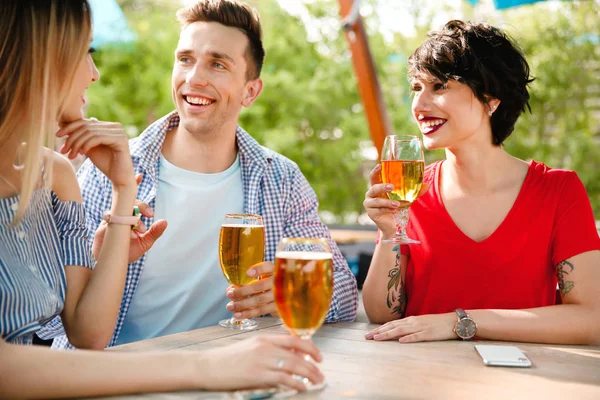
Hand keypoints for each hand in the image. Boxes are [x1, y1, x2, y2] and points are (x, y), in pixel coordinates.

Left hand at [57, 118, 133, 187]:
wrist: (119, 178)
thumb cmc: (105, 163)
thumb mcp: (88, 148)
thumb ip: (80, 136)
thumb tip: (62, 123)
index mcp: (108, 126)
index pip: (85, 121)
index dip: (69, 127)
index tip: (57, 135)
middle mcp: (115, 126)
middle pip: (86, 126)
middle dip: (72, 138)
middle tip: (63, 150)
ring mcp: (119, 132)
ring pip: (90, 132)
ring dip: (77, 144)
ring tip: (72, 155)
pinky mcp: (121, 140)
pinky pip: (98, 138)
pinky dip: (87, 145)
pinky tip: (82, 154)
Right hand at [92, 196, 167, 263]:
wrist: (113, 262)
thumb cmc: (129, 250)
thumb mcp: (145, 242)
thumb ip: (154, 232)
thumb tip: (165, 222)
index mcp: (130, 217)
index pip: (137, 206)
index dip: (144, 207)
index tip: (151, 215)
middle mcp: (120, 217)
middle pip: (127, 203)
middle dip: (138, 208)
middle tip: (147, 218)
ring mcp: (110, 222)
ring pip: (118, 212)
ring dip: (128, 220)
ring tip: (136, 234)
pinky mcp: (101, 229)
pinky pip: (108, 223)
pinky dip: (117, 228)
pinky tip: (125, 237)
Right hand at [198, 335, 323, 391]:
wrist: (207, 366)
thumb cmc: (227, 359)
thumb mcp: (249, 347)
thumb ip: (268, 349)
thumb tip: (289, 357)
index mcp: (263, 338)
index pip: (293, 340)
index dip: (310, 348)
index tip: (318, 357)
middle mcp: (264, 347)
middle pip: (297, 354)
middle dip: (313, 365)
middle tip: (320, 374)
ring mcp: (261, 360)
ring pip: (293, 366)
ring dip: (308, 374)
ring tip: (316, 381)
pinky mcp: (257, 375)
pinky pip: (283, 378)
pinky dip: (296, 383)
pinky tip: (302, 387)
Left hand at [226, 262, 277, 318]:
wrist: (289, 294)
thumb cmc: (271, 282)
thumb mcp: (265, 275)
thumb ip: (250, 280)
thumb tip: (231, 289)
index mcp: (274, 270)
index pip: (268, 267)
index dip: (258, 270)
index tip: (247, 273)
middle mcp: (278, 282)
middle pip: (260, 286)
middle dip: (243, 291)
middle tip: (229, 294)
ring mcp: (279, 295)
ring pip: (259, 300)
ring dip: (242, 304)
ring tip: (230, 306)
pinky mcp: (278, 307)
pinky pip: (261, 310)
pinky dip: (248, 313)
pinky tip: (238, 314)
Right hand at [363, 164, 428, 238]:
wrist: (394, 226)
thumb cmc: (398, 209)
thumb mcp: (406, 198)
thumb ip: (415, 192)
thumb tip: (427, 185)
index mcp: (378, 188)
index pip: (374, 177)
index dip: (375, 171)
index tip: (380, 165)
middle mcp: (371, 194)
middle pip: (374, 187)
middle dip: (382, 187)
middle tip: (392, 187)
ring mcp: (369, 204)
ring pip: (377, 200)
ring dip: (387, 202)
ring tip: (397, 204)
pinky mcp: (370, 213)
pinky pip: (378, 209)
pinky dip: (387, 210)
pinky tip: (393, 211)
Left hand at [364, 313, 456, 342]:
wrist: (452, 321)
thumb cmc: (436, 323)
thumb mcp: (420, 323)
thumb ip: (409, 326)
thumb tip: (398, 332)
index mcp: (410, 320)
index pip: (391, 324)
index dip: (380, 328)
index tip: (369, 334)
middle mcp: (412, 322)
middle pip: (392, 327)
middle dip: (379, 332)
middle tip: (367, 337)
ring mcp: (420, 327)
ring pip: (401, 331)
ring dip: (388, 334)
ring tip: (377, 338)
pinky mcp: (428, 334)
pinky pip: (417, 336)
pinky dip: (408, 339)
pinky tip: (400, 341)